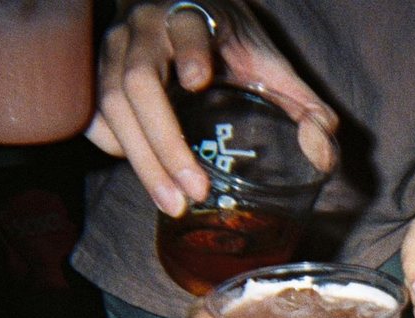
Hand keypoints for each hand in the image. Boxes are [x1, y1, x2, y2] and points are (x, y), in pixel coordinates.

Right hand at [87, 0, 338, 215]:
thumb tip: (320, 147)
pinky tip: (146, 174)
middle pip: (139, 82)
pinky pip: (94, 115)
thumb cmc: (233, 48)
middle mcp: (145, 28)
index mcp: (193, 15)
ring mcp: (113, 50)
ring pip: (112, 104)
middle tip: (193, 190)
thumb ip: (307, 107)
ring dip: (142, 160)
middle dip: (165, 142)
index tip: (198, 81)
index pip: (185, 26)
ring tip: (173, 202)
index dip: (189, 50)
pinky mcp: (96, 75)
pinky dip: (114, 147)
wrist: (186, 15)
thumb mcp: (275, 68)